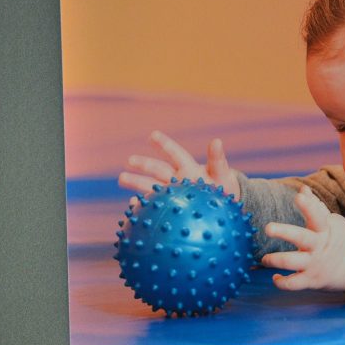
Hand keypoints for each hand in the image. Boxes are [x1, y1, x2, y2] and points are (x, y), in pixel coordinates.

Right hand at [118, 130, 240, 199]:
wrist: (222, 208)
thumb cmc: (223, 188)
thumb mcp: (222, 174)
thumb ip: (217, 160)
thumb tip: (217, 141)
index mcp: (189, 168)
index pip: (175, 154)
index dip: (165, 145)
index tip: (153, 135)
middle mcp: (177, 179)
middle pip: (158, 169)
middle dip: (144, 164)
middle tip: (130, 160)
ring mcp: (171, 193)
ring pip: (151, 185)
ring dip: (137, 182)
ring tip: (122, 178)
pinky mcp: (168, 208)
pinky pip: (153, 205)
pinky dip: (143, 204)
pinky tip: (133, 204)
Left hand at [261, 186, 344, 294]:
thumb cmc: (339, 241)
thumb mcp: (333, 223)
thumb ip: (316, 207)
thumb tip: (303, 189)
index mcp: (325, 230)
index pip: (318, 215)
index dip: (309, 206)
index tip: (299, 195)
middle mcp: (318, 247)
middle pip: (300, 238)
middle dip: (284, 232)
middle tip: (268, 228)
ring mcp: (314, 264)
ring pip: (291, 262)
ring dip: (274, 260)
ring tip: (264, 259)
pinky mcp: (311, 280)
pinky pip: (293, 284)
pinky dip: (281, 282)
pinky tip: (275, 277)